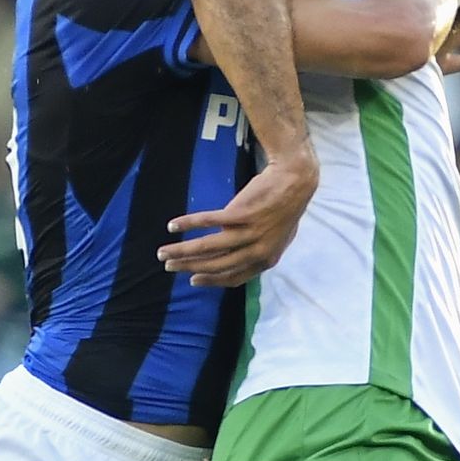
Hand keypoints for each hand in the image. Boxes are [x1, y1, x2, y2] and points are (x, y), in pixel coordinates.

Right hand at [157, 152, 318, 286]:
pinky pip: (208, 222)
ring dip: (182, 251)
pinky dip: (188, 223)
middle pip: (216, 265)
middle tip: (169, 266)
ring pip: (208, 248)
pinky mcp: (242, 214)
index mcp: (266, 259)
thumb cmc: (285, 206)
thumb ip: (259, 250)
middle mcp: (258, 250)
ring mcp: (250, 233)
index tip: (193, 280)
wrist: (296, 179)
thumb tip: (240, 259)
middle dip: (189, 267)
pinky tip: (173, 225)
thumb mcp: (278, 236)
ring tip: (163, 251)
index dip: (211, 281)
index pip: (233, 278)